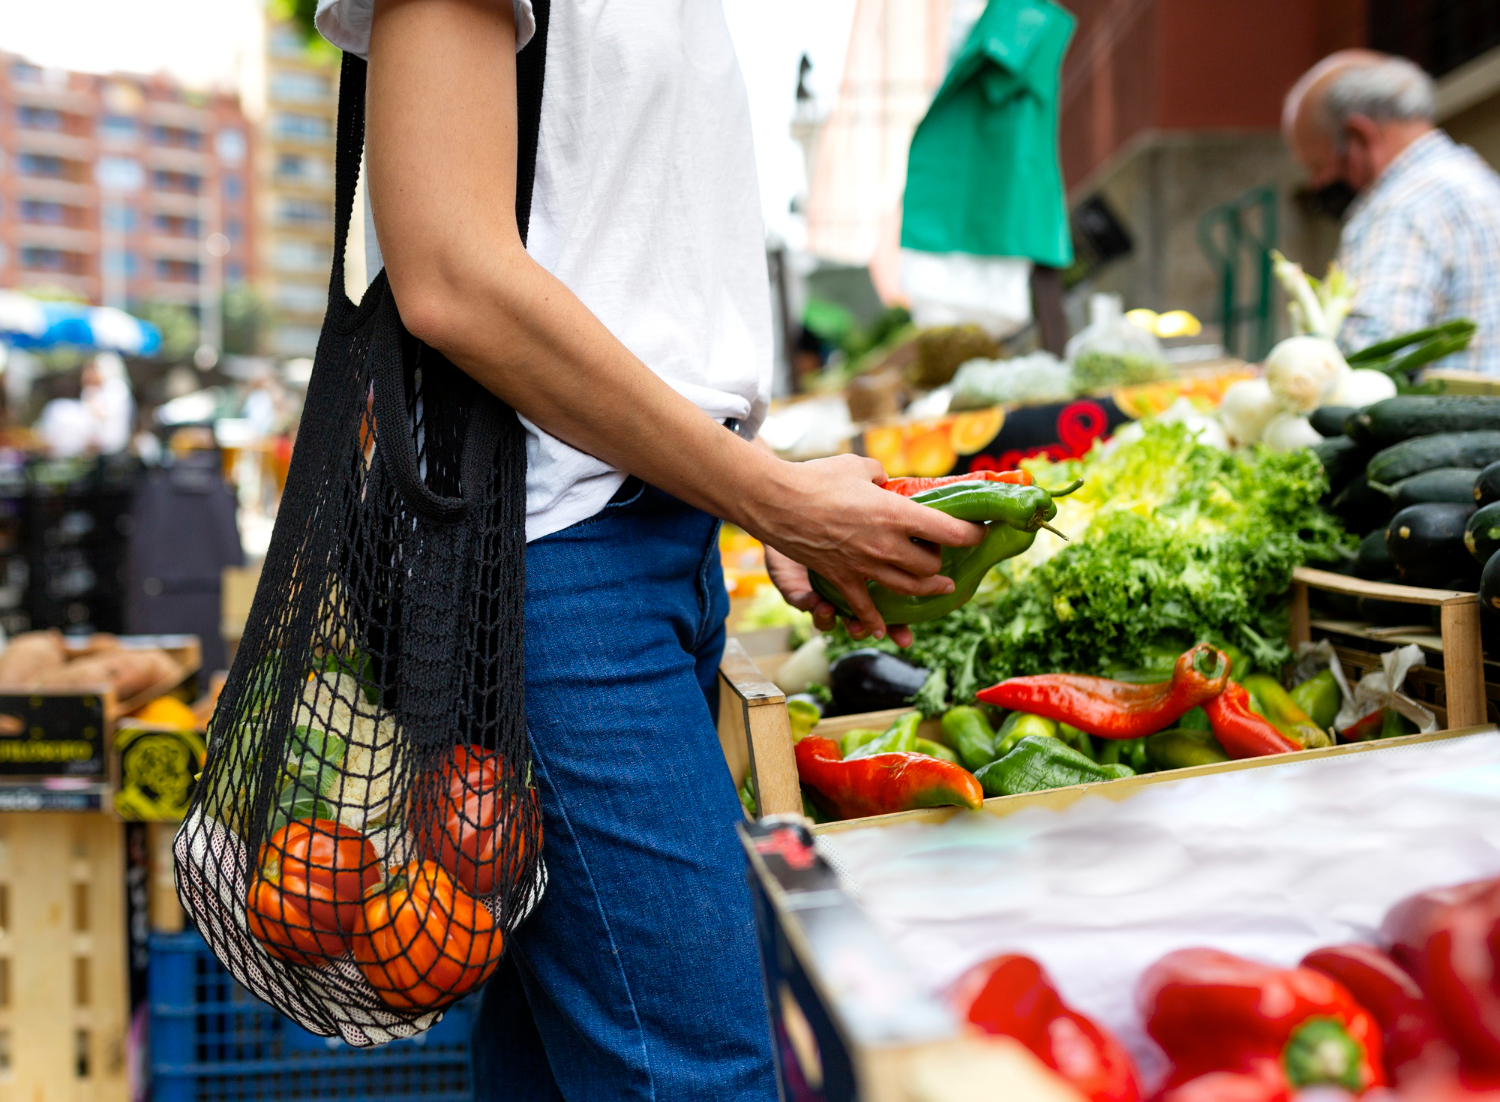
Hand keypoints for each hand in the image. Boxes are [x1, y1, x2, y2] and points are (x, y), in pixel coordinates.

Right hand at [745, 454, 983, 643]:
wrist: (776, 501)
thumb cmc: (817, 478)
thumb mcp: (858, 467)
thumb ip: (880, 476)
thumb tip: (885, 482)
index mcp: (896, 514)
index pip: (950, 531)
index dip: (971, 535)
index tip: (979, 533)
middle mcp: (886, 545)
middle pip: (930, 566)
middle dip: (942, 562)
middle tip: (945, 555)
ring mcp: (864, 566)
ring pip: (907, 588)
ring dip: (927, 590)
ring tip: (939, 587)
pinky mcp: (841, 579)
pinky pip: (863, 608)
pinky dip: (874, 622)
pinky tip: (883, 629)